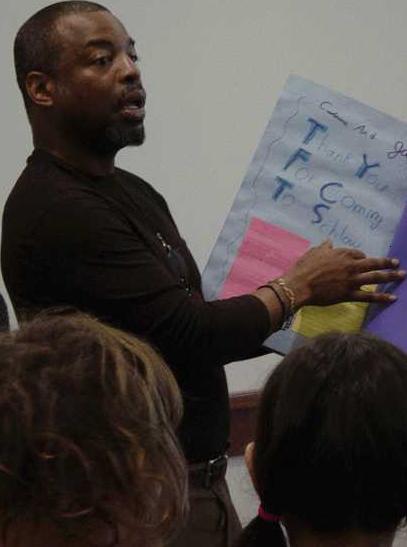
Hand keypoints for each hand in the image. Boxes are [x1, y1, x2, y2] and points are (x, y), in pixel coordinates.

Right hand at [283, 240, 405, 307]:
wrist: (299, 285)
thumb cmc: (304, 268)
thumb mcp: (314, 252)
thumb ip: (324, 247)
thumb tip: (329, 241)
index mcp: (342, 254)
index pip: (358, 254)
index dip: (362, 257)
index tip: (364, 259)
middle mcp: (350, 266)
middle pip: (373, 263)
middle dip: (387, 263)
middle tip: (397, 262)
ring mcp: (351, 281)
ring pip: (375, 278)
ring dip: (391, 276)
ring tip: (402, 275)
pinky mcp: (349, 294)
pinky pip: (368, 296)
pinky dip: (381, 297)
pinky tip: (392, 298)